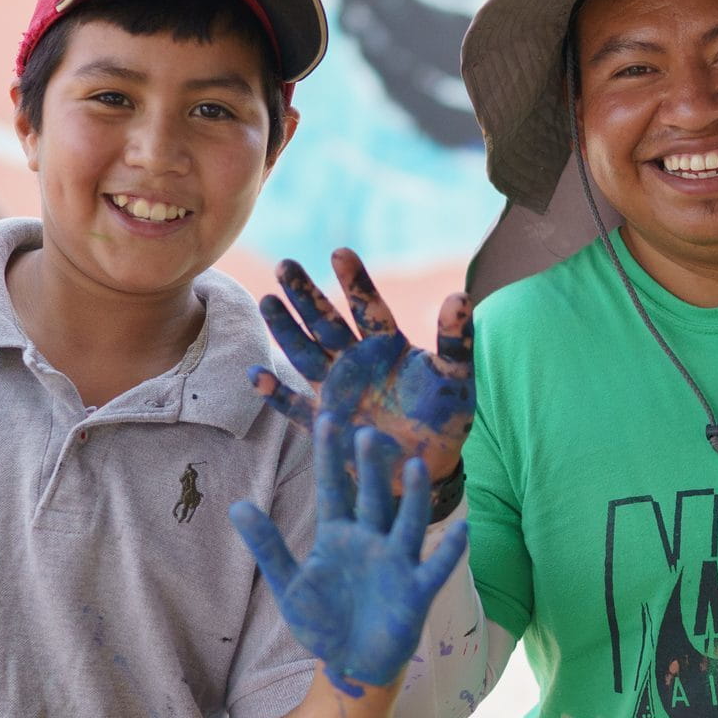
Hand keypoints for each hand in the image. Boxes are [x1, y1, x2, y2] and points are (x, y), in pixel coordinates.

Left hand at [229, 414, 471, 696]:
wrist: (352, 663)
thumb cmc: (322, 622)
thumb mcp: (289, 585)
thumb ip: (268, 546)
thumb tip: (237, 505)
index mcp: (338, 536)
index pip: (333, 489)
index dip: (330, 457)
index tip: (328, 420)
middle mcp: (370, 541)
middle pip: (372, 497)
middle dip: (371, 468)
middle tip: (369, 433)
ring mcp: (396, 563)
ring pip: (407, 522)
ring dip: (413, 496)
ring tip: (416, 465)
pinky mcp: (416, 591)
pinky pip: (435, 567)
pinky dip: (449, 550)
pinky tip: (462, 528)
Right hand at [252, 249, 472, 490]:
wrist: (425, 464)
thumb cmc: (444, 415)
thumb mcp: (456, 376)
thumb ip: (455, 339)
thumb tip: (461, 295)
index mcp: (386, 344)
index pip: (368, 307)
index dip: (355, 281)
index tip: (340, 253)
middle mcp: (355, 360)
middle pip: (326, 321)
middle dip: (305, 294)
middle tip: (284, 265)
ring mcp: (335, 389)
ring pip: (304, 353)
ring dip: (286, 329)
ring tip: (267, 300)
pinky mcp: (323, 421)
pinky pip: (294, 406)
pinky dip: (275, 393)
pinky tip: (256, 375)